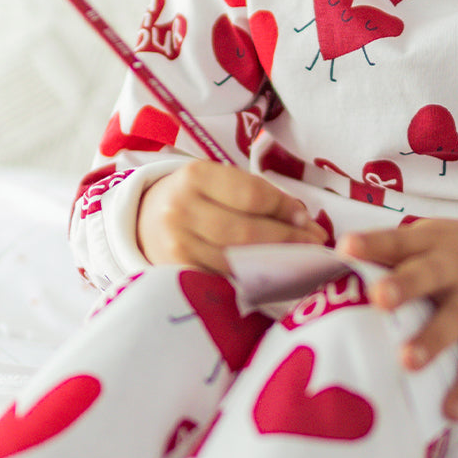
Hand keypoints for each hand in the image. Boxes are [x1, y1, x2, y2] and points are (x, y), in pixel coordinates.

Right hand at [137, 161, 327, 273]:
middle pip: (248, 232)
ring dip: (276, 264)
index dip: (286, 209)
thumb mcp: (217, 181)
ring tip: (300, 262)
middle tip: (314, 244)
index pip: (253, 195)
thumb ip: (257, 194)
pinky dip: (252, 281)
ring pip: (238, 261)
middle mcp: (181, 209)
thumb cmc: (194, 197)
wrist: (143, 220)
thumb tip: (301, 218)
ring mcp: (176, 245)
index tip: (308, 220)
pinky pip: (223, 281)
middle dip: (288, 240)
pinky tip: (272, 279)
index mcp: (195, 176)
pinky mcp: (176, 274)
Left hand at [339, 218, 457, 420]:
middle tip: (379, 298)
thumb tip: (331, 270)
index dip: (372, 243)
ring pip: (453, 320)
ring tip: (407, 361)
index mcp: (430, 242)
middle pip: (427, 274)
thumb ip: (390, 255)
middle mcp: (454, 267)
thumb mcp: (431, 240)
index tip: (346, 247)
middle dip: (404, 285)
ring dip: (431, 340)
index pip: (397, 240)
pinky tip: (449, 411)